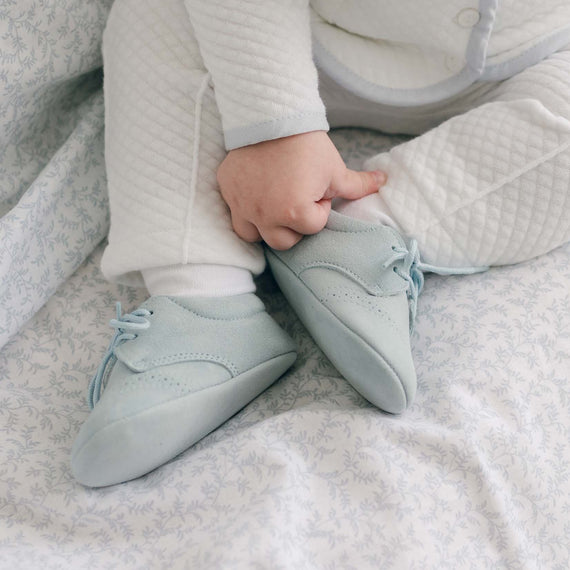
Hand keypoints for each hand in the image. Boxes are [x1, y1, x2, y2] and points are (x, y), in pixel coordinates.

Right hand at [217, 131, 385, 249]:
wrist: (271, 115)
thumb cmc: (306, 144)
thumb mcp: (334, 168)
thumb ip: (358, 185)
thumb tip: (384, 182)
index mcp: (294, 212)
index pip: (312, 227)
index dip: (319, 209)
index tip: (315, 189)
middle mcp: (264, 215)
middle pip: (284, 241)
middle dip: (294, 225)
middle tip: (297, 199)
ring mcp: (242, 205)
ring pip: (254, 235)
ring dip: (267, 226)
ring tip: (276, 204)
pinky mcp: (227, 192)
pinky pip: (236, 215)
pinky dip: (247, 212)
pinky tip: (257, 196)